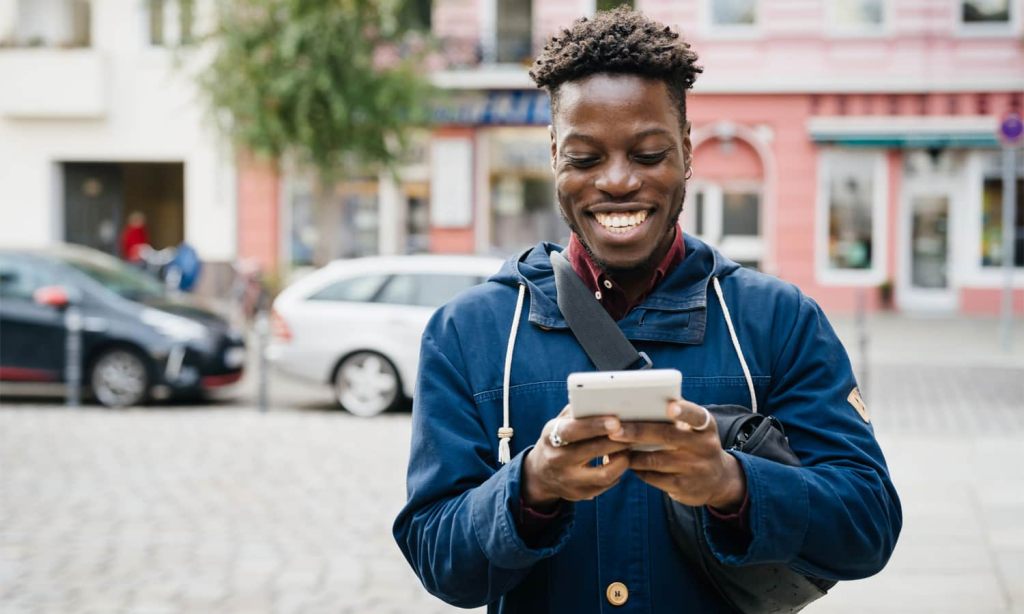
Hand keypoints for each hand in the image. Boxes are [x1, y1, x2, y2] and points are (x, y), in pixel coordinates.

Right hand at [522, 405, 631, 507]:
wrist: (541, 473)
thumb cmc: (559, 439)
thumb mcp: (560, 423)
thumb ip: (578, 412)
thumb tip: (603, 399)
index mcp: (551, 436)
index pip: (572, 430)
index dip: (595, 425)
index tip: (616, 421)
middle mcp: (557, 460)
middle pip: (592, 451)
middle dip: (617, 441)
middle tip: (635, 432)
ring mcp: (568, 480)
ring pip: (603, 474)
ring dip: (622, 460)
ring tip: (629, 448)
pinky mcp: (579, 494)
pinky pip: (606, 485)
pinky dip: (618, 472)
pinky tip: (621, 461)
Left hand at [609, 400, 745, 510]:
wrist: (718, 481)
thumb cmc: (695, 444)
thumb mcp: (696, 430)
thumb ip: (676, 416)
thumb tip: (640, 400)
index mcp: (705, 427)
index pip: (696, 416)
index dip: (684, 411)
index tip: (670, 407)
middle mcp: (703, 447)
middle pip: (666, 436)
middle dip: (637, 432)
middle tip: (614, 429)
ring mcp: (694, 469)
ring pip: (654, 459)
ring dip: (630, 454)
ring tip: (611, 446)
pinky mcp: (683, 487)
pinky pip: (652, 477)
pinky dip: (636, 469)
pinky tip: (624, 462)